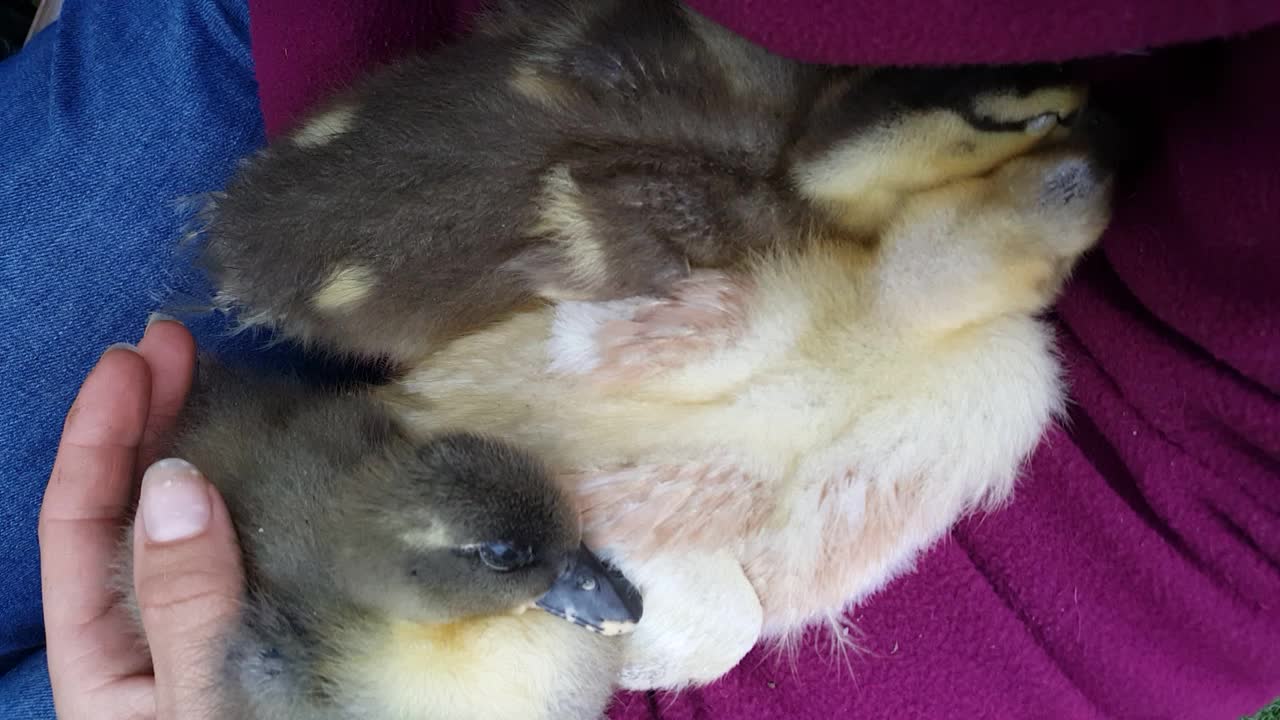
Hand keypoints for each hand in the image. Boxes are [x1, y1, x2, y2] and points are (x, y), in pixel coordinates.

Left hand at [39, 318, 244, 719]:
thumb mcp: (200, 709)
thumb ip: (184, 607)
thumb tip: (173, 485)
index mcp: (107, 665)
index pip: (84, 529)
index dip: (104, 438)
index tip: (139, 360)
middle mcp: (154, 638)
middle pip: (131, 513)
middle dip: (144, 423)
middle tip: (177, 340)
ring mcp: (220, 629)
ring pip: (196, 525)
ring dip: (202, 447)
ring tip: (219, 377)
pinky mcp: (284, 627)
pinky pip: (262, 550)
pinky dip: (265, 495)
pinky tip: (284, 459)